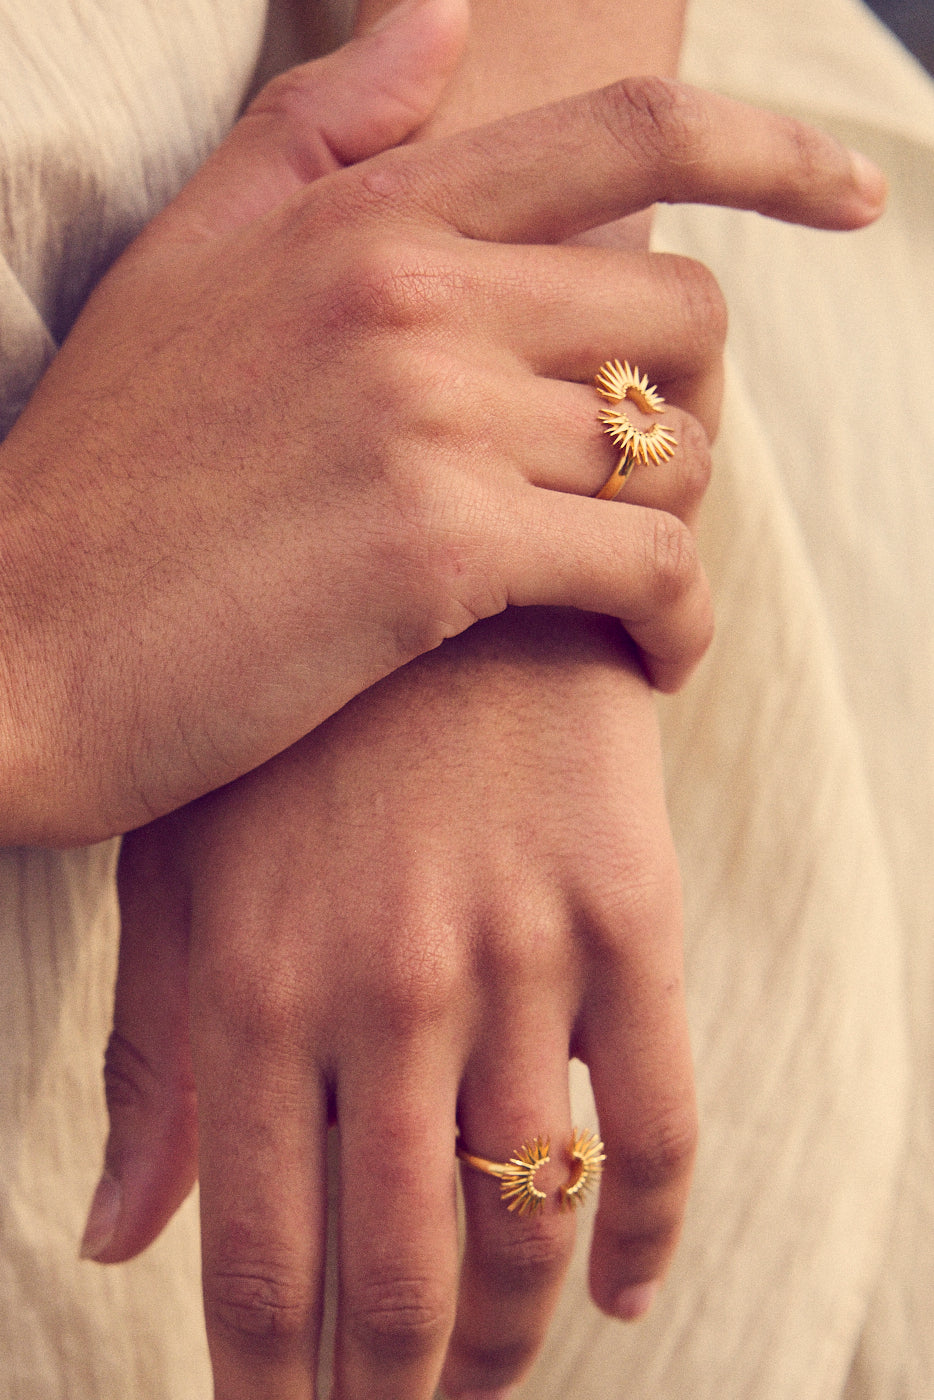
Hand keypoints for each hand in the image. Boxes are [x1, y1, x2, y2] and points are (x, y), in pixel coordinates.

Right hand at [0, 0, 883, 844]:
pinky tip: (652, 659)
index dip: (773, 154)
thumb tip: (438, 20)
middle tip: (641, 483)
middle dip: (692, 409)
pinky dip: (681, 621)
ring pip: (672, 453)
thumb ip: (318, 135)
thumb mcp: (186, 264)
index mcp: (369, 216)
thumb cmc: (101, 480)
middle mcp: (415, 293)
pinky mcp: (438, 552)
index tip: (855, 194)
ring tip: (625, 585)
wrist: (13, 649)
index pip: (629, 137)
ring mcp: (429, 418)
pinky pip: (651, 567)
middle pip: (683, 316)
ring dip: (677, 527)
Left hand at [90, 610, 696, 1399]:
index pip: (260, 1261)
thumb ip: (153, 1059)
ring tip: (485, 1381)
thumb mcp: (181, 870)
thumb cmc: (290, 727)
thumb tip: (113, 1238)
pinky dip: (643, 1235)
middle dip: (391, 1388)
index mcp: (253, 989)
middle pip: (398, 1274)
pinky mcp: (628, 915)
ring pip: (526, 1225)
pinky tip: (617, 1290)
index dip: (271, 1382)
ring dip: (506, 1341)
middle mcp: (386, 993)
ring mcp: (519, 956)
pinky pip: (656, 1125)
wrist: (443, 574)